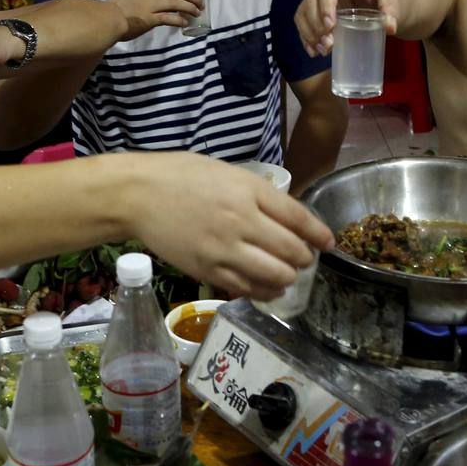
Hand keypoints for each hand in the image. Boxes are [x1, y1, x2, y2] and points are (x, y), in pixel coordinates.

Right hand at [111, 0, 206, 38]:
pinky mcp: (148, 19)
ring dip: (190, 8)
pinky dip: (179, 20)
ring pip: (177, 2)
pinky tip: (184, 23)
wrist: (108, 18)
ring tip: (197, 13)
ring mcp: (150, 5)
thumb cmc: (124, 8)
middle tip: (203, 3)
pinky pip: (168, 18)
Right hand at [138, 154, 334, 298]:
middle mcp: (242, 221)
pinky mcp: (208, 270)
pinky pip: (246, 289)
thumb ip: (259, 195)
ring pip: (275, 275)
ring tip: (288, 275)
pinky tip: (269, 289)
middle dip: (304, 259)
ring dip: (288, 278)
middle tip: (304, 260)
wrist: (138, 194)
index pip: (299, 218)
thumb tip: (288, 218)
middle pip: (292, 251)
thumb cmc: (182, 176)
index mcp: (250, 191)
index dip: (319, 234)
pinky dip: (264, 292)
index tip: (328, 243)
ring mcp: (225, 249)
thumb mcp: (229, 173)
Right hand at [294, 0, 398, 54]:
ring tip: (322, 50)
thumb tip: (390, 28)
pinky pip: (302, 18)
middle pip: (312, 0)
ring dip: (309, 33)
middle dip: (317, 25)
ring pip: (303, 11)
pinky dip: (305, 35)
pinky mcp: (312, 2)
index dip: (326, 6)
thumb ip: (390, 10)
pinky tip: (313, 50)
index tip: (330, 26)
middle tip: (328, 45)